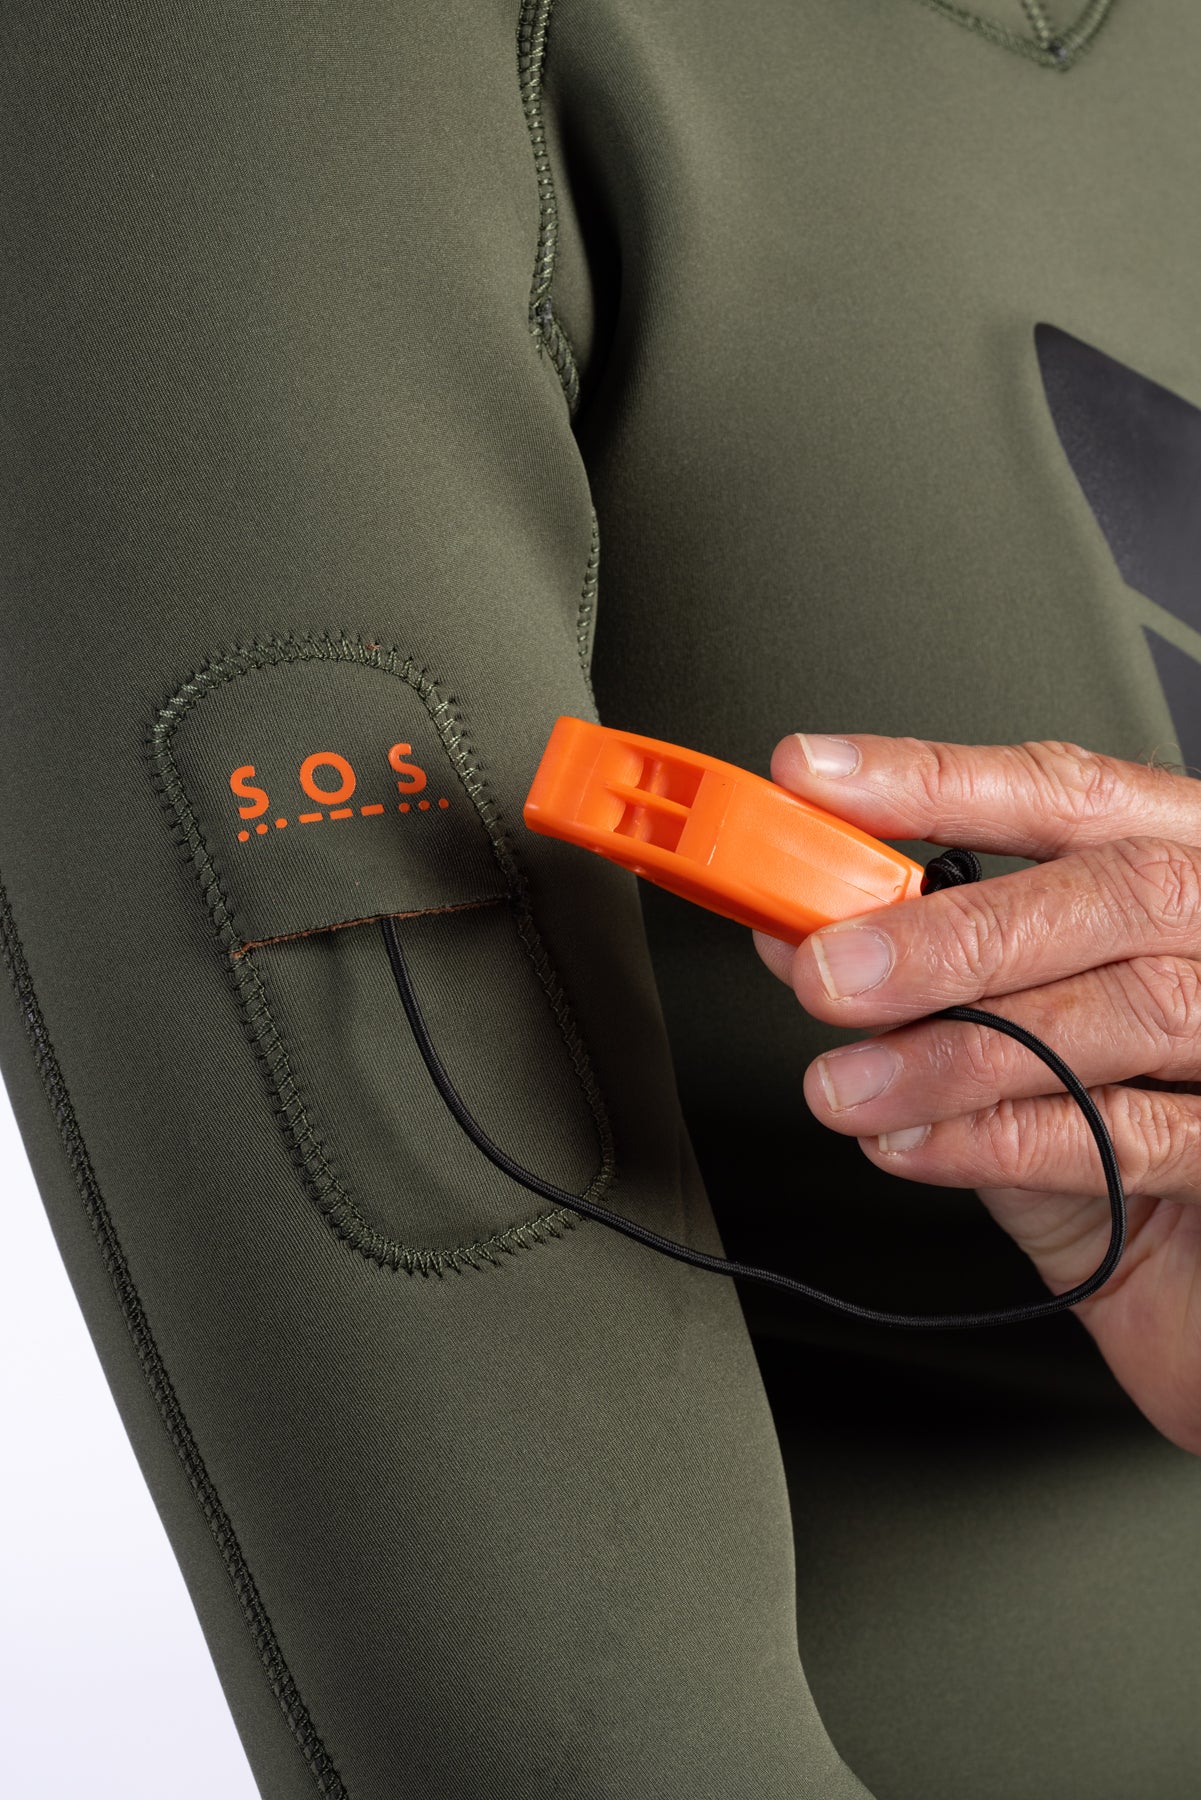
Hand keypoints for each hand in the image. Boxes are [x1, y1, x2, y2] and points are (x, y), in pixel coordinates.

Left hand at [754, 732, 1200, 1453]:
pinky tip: (916, 1144)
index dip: (937, 779)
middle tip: (830, 971)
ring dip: (961, 1049)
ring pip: (1131, 1008)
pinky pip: (1139, 1136)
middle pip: (1116, 891)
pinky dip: (1007, 1140)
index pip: (1069, 796)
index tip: (818, 778)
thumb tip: (799, 928)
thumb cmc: (1118, 1161)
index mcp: (1182, 878)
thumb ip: (929, 987)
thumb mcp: (1010, 1051)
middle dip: (952, 930)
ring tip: (849, 1087)